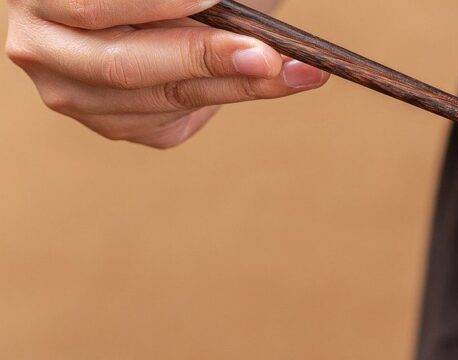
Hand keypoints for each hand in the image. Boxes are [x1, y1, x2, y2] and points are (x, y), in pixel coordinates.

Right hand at [5, 0, 327, 147]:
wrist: (150, 9)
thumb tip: (220, 4)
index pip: (94, 5)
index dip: (158, 4)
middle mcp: (40, 47)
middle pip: (125, 66)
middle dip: (206, 59)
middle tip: (269, 55)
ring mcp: (72, 96)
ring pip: (159, 101)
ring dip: (233, 87)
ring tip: (295, 70)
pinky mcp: (113, 126)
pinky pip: (173, 123)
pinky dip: (217, 101)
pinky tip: (245, 80)